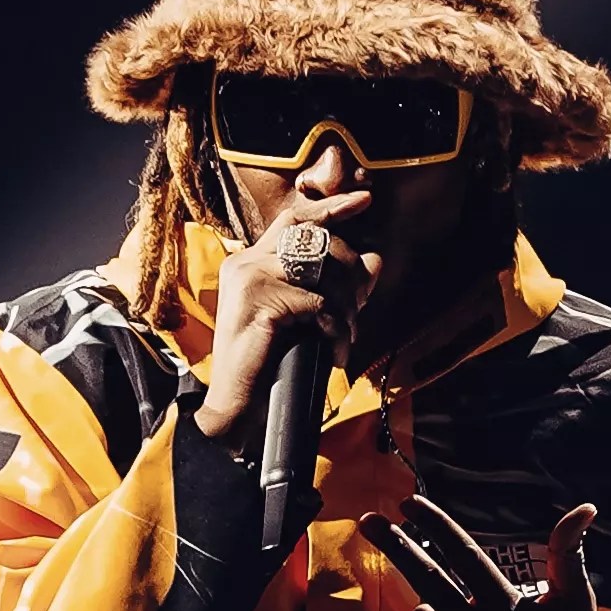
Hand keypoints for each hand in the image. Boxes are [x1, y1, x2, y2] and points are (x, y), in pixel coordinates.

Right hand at [196, 191, 381, 451]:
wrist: (236, 410)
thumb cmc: (269, 366)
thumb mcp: (305, 318)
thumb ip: (333, 286)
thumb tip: (374, 259)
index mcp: (249, 261)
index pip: (295, 218)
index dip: (333, 208)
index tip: (364, 200)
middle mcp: (245, 262)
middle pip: (316, 240)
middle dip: (349, 270)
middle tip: (359, 305)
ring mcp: (249, 279)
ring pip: (321, 269)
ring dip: (345, 305)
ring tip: (343, 335)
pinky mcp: (258, 301)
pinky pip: (318, 303)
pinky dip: (335, 330)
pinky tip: (334, 352)